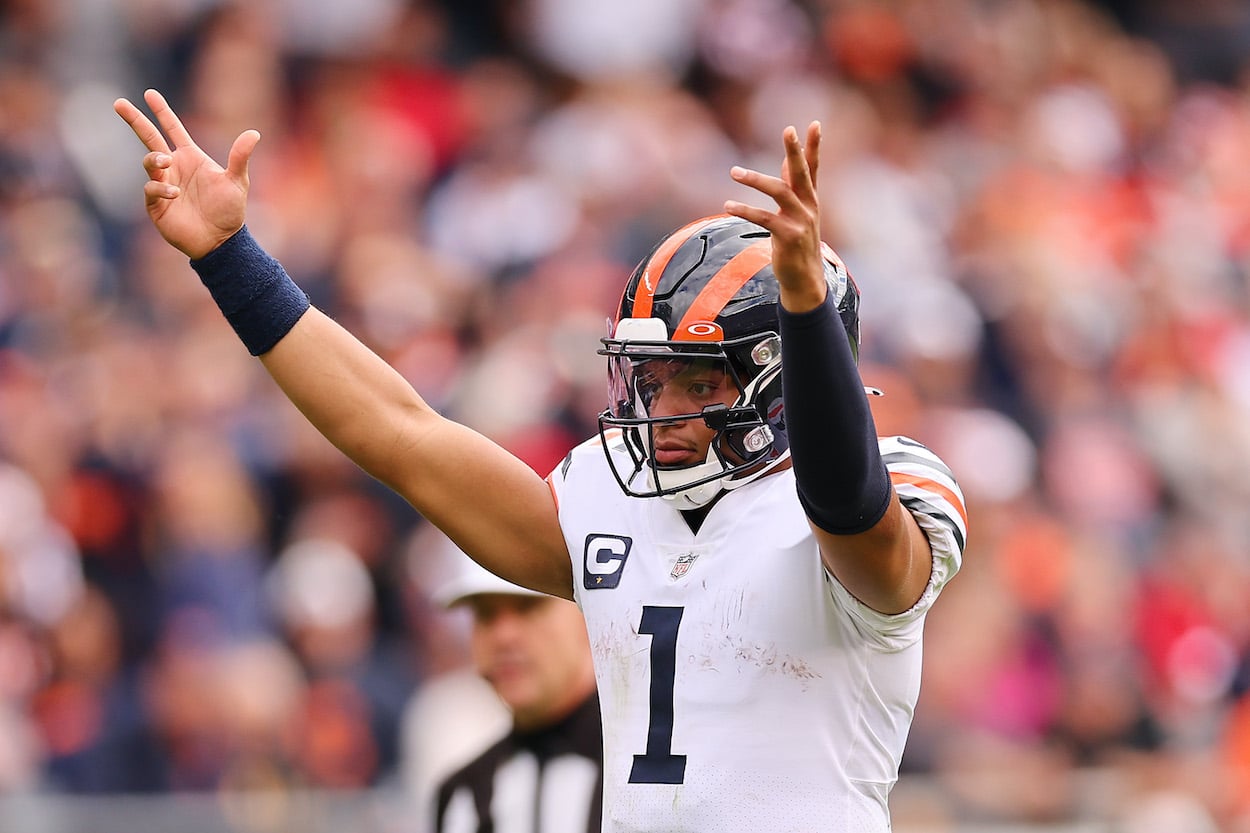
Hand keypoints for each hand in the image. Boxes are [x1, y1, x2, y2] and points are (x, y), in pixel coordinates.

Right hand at [113, 89, 259, 259]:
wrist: (221, 241)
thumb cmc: (229, 211)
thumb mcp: (237, 182)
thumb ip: (240, 157)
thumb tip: (254, 133)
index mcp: (191, 158)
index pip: (172, 129)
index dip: (162, 111)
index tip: (150, 94)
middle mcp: (174, 167)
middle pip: (149, 138)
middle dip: (135, 120)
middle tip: (118, 103)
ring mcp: (162, 184)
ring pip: (149, 162)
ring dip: (154, 159)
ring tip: (166, 162)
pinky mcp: (156, 204)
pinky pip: (151, 189)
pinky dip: (160, 188)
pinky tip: (173, 192)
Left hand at [724, 121, 826, 312]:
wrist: (804, 279)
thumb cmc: (796, 242)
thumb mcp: (795, 212)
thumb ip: (791, 186)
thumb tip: (785, 162)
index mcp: (810, 199)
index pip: (813, 167)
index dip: (813, 146)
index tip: (813, 124)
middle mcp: (809, 206)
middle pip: (801, 173)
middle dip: (795, 151)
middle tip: (788, 130)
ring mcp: (801, 221)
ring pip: (780, 192)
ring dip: (756, 179)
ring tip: (734, 172)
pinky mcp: (789, 237)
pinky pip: (765, 218)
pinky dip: (745, 210)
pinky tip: (728, 204)